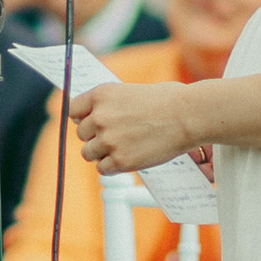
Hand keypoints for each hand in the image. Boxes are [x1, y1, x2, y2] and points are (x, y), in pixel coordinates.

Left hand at [74, 85, 196, 177]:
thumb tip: (95, 114)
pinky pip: (102, 169)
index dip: (82, 118)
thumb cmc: (167, 100)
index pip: (72, 110)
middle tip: (114, 137)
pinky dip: (112, 167)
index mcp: (101, 95)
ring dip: (101, 153)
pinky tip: (126, 159)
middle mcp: (100, 117)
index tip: (90, 123)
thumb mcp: (130, 91)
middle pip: (81, 134)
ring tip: (121, 149)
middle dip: (95, 137)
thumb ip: (110, 103)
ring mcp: (108, 140)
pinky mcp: (120, 160)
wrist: (188, 116)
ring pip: (89, 154)